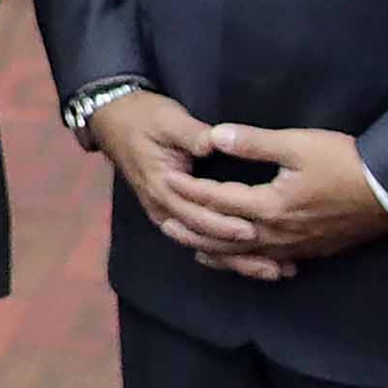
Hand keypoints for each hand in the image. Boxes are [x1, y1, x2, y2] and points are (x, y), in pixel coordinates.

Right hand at [87, 88, 292, 281]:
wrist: (112, 119)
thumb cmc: (142, 116)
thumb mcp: (168, 119)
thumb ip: (192, 134)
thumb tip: (215, 142)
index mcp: (162, 186)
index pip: (195, 213)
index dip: (223, 224)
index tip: (252, 230)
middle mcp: (162, 207)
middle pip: (202, 238)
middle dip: (238, 253)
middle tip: (274, 262)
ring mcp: (165, 213)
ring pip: (202, 246)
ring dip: (236, 261)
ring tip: (272, 272)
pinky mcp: (172, 213)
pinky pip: (198, 240)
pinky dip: (223, 255)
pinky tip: (249, 263)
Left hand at [161, 123, 387, 270]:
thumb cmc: (345, 163)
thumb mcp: (297, 145)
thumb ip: (253, 143)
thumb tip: (214, 136)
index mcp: (269, 206)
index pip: (218, 200)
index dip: (191, 190)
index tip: (167, 179)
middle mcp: (278, 234)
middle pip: (226, 236)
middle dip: (194, 230)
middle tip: (165, 224)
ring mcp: (296, 247)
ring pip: (247, 255)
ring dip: (218, 252)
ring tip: (194, 249)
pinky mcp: (312, 251)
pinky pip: (272, 262)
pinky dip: (250, 263)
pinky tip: (247, 262)